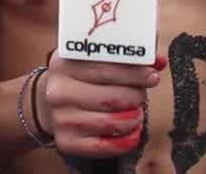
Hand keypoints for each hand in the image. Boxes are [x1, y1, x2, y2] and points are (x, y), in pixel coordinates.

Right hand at [37, 52, 162, 157]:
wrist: (47, 103)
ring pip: (111, 122)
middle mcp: (58, 91)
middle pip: (112, 97)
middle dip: (136, 96)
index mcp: (64, 63)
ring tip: (136, 111)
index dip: (135, 72)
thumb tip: (158, 61)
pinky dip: (126, 140)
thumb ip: (125, 57)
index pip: (106, 68)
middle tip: (141, 94)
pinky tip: (133, 132)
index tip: (152, 75)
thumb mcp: (92, 59)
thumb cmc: (79, 77)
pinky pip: (104, 147)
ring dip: (133, 117)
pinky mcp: (66, 142)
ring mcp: (61, 119)